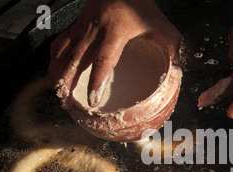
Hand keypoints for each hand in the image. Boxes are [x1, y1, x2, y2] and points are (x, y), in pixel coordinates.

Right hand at [48, 0, 180, 108]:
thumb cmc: (141, 2)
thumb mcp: (161, 24)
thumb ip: (171, 47)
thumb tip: (177, 72)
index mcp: (115, 32)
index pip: (103, 60)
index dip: (96, 81)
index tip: (93, 100)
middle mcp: (95, 30)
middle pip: (76, 60)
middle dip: (68, 82)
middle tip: (65, 101)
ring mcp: (83, 26)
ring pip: (64, 52)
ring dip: (58, 72)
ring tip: (56, 91)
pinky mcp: (77, 24)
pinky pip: (61, 42)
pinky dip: (55, 57)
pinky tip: (55, 69)